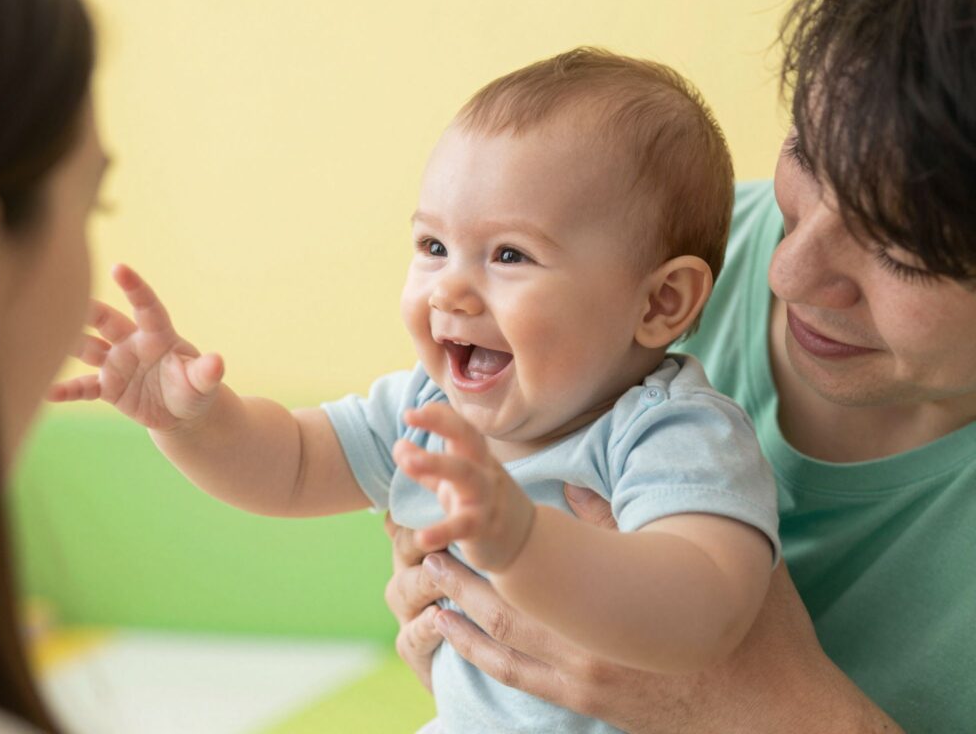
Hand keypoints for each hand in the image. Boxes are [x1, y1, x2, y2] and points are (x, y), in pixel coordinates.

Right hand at [48, 264, 224, 432]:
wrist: (182, 413)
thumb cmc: (195, 389)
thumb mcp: (203, 383)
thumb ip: (205, 372)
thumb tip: (218, 363)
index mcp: (158, 336)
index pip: (146, 306)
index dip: (134, 288)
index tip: (119, 268)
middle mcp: (133, 344)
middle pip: (107, 321)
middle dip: (89, 310)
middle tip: (68, 297)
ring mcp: (117, 364)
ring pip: (88, 348)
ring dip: (70, 343)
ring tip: (46, 337)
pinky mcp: (108, 387)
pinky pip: (84, 386)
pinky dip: (67, 389)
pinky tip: (48, 391)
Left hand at [388, 486, 901, 732]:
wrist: (777, 715)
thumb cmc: (748, 632)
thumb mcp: (696, 562)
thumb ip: (626, 529)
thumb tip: (574, 491)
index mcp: (611, 603)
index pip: (532, 566)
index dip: (486, 542)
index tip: (455, 516)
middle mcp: (588, 643)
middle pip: (503, 604)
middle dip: (460, 576)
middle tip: (424, 549)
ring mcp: (586, 679)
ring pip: (502, 644)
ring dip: (461, 613)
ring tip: (428, 588)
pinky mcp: (593, 703)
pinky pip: (521, 680)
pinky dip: (483, 657)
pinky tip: (458, 642)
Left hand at [392, 402, 534, 571]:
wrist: (527, 540)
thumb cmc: (483, 504)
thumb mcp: (455, 482)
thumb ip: (426, 467)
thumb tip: (399, 445)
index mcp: (476, 457)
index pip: (461, 428)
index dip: (438, 416)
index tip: (411, 413)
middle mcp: (484, 471)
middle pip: (468, 440)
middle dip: (442, 424)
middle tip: (409, 416)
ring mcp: (486, 498)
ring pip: (466, 475)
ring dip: (437, 463)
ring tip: (409, 462)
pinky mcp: (483, 527)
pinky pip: (462, 526)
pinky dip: (441, 531)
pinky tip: (421, 538)